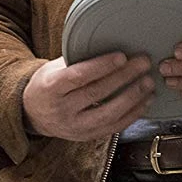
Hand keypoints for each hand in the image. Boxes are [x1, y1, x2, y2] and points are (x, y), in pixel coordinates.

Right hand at [22, 52, 154, 140]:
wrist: (33, 115)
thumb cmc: (47, 85)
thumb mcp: (53, 69)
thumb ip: (76, 61)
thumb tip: (109, 44)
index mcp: (50, 88)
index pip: (78, 76)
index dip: (101, 66)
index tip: (122, 56)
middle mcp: (61, 110)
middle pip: (97, 93)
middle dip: (124, 77)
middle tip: (143, 63)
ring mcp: (74, 126)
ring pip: (108, 113)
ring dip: (132, 98)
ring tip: (148, 83)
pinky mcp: (86, 137)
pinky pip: (113, 127)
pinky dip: (132, 114)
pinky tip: (144, 102)